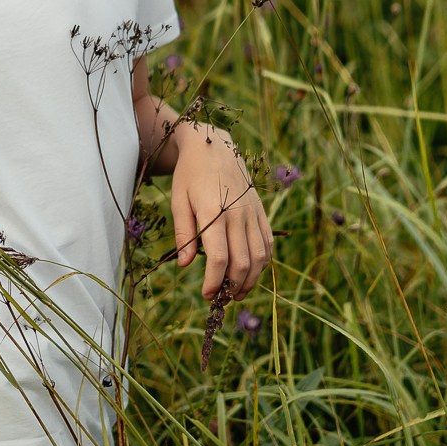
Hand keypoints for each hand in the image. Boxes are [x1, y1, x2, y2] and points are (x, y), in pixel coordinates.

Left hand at [171, 127, 272, 299]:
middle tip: (221, 299)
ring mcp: (253, 212)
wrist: (214, 146)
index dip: (214, 281)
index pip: (220, 257)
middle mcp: (238, 214)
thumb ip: (183, 233)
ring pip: (260, 256)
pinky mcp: (261, 211)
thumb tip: (185, 264)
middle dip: (233, 287)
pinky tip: (250, 272)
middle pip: (243, 262)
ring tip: (237, 293)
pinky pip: (267, 243)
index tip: (207, 294)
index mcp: (214, 211)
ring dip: (250, 280)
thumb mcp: (178, 200)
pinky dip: (263, 263)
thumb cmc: (190, 174)